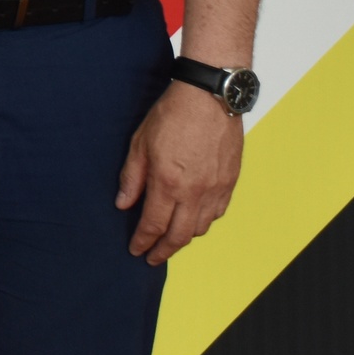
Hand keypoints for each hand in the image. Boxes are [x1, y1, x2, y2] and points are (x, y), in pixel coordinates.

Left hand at [117, 82, 244, 263]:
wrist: (209, 97)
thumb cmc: (172, 114)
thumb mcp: (140, 143)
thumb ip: (132, 178)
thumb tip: (123, 204)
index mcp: (168, 183)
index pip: (153, 225)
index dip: (143, 241)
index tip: (136, 250)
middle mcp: (194, 191)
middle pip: (179, 235)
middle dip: (164, 250)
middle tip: (153, 258)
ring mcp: (215, 189)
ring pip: (201, 227)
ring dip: (185, 237)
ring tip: (171, 238)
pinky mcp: (230, 182)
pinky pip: (217, 213)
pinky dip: (204, 222)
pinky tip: (195, 219)